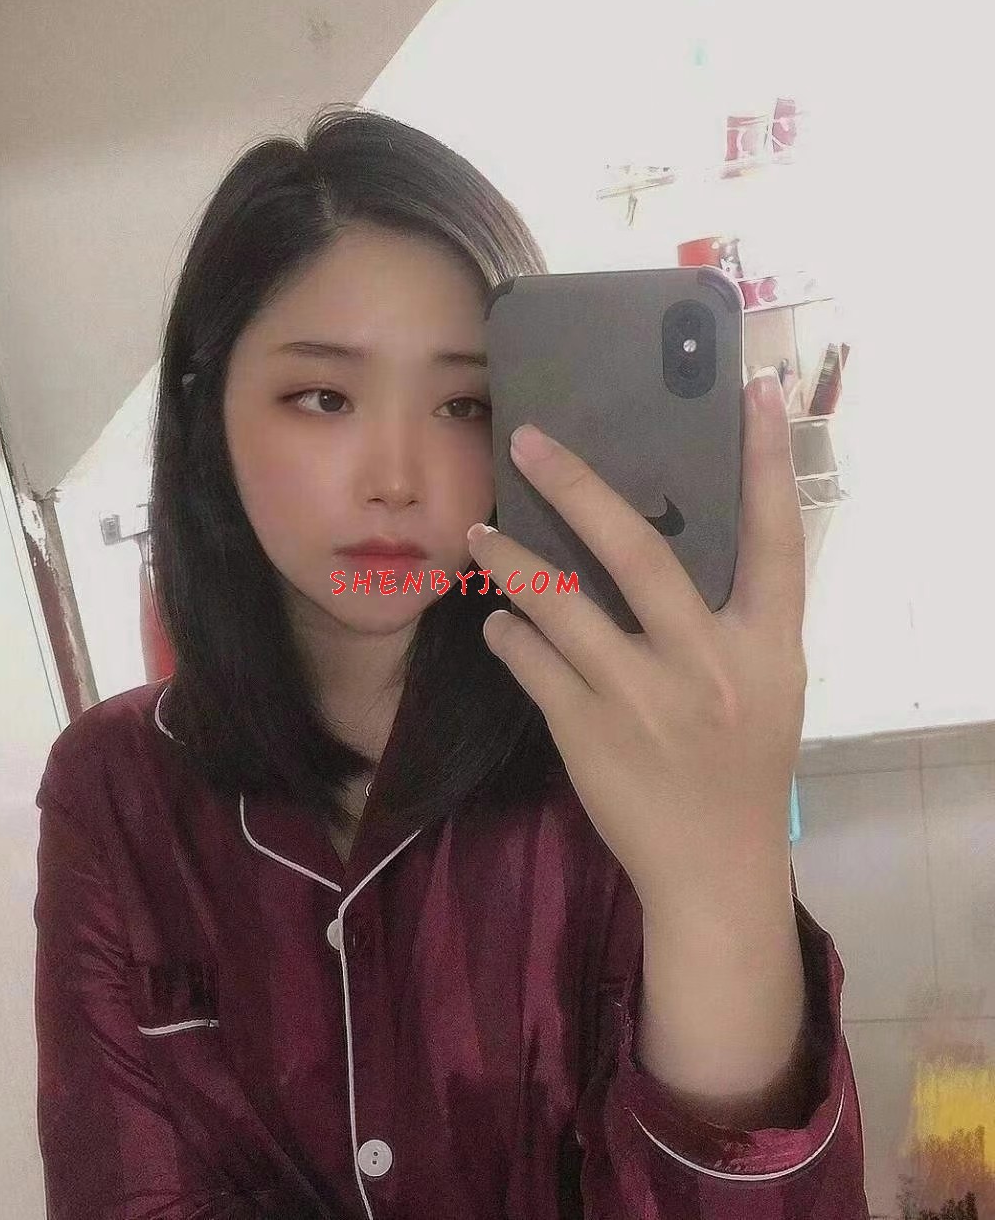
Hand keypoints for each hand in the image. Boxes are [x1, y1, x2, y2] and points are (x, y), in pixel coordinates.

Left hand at [467, 369, 805, 915]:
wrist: (713, 869)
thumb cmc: (742, 764)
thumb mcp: (765, 684)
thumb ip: (732, 617)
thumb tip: (669, 537)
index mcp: (767, 647)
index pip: (777, 537)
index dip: (769, 459)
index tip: (758, 387)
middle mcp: (708, 665)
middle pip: (641, 554)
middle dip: (580, 489)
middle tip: (529, 441)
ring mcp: (643, 700)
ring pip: (563, 607)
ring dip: (514, 562)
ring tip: (479, 533)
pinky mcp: (587, 734)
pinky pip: (533, 666)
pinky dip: (509, 637)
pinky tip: (496, 625)